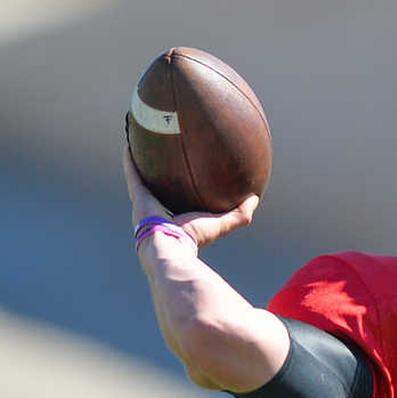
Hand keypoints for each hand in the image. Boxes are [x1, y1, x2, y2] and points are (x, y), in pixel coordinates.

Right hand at [123, 146, 258, 248]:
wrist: (172, 246)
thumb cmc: (195, 238)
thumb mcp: (222, 224)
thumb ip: (240, 213)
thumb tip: (255, 198)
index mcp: (174, 216)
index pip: (178, 199)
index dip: (180, 187)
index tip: (185, 174)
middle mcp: (157, 208)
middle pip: (157, 186)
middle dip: (157, 172)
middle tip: (161, 154)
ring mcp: (144, 202)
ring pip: (141, 177)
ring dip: (140, 161)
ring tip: (143, 142)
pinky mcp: (137, 196)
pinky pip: (132, 173)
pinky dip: (130, 159)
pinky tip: (131, 141)